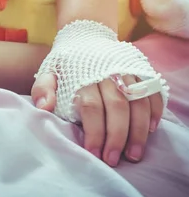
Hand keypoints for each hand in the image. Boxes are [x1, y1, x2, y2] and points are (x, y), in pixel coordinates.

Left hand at [30, 20, 166, 166]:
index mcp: (83, 75)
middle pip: (117, 107)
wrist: (86, 36)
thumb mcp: (49, 71)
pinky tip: (149, 130)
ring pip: (138, 102)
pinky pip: (152, 92)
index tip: (93, 153)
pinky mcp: (140, 71)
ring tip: (134, 154)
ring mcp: (126, 71)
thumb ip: (43, 88)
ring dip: (138, 131)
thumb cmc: (66, 63)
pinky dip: (153, 111)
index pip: (91, 107)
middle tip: (113, 159)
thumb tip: (43, 107)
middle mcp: (107, 73)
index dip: (94, 132)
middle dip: (116, 137)